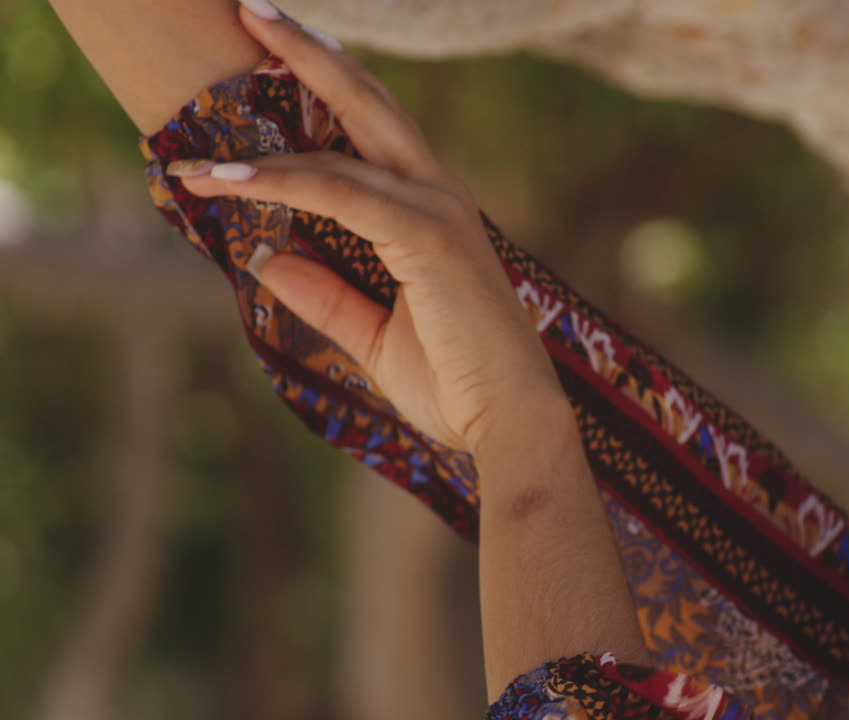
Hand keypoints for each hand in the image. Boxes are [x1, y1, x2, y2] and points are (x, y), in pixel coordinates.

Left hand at [171, 5, 565, 455]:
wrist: (511, 425)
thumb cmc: (458, 386)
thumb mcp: (376, 338)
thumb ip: (328, 297)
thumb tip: (268, 261)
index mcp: (432, 215)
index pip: (371, 133)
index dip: (319, 93)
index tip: (266, 64)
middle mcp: (439, 197)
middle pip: (367, 102)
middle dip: (308, 54)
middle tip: (252, 8)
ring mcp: (438, 211)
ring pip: (345, 143)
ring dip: (272, 119)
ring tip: (210, 98)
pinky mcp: (428, 238)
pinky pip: (341, 194)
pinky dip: (282, 182)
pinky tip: (226, 180)